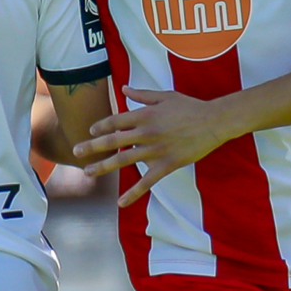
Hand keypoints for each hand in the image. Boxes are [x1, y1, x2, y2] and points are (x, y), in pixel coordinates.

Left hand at [74, 85, 242, 206]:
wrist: (214, 121)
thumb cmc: (190, 107)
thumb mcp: (165, 96)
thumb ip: (142, 94)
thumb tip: (124, 88)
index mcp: (145, 115)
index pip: (115, 121)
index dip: (101, 126)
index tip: (91, 131)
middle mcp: (146, 132)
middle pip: (113, 141)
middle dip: (92, 146)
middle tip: (76, 151)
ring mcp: (156, 150)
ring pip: (124, 160)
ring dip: (103, 167)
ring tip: (87, 172)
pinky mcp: (167, 164)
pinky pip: (147, 181)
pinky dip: (133, 193)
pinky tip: (120, 202)